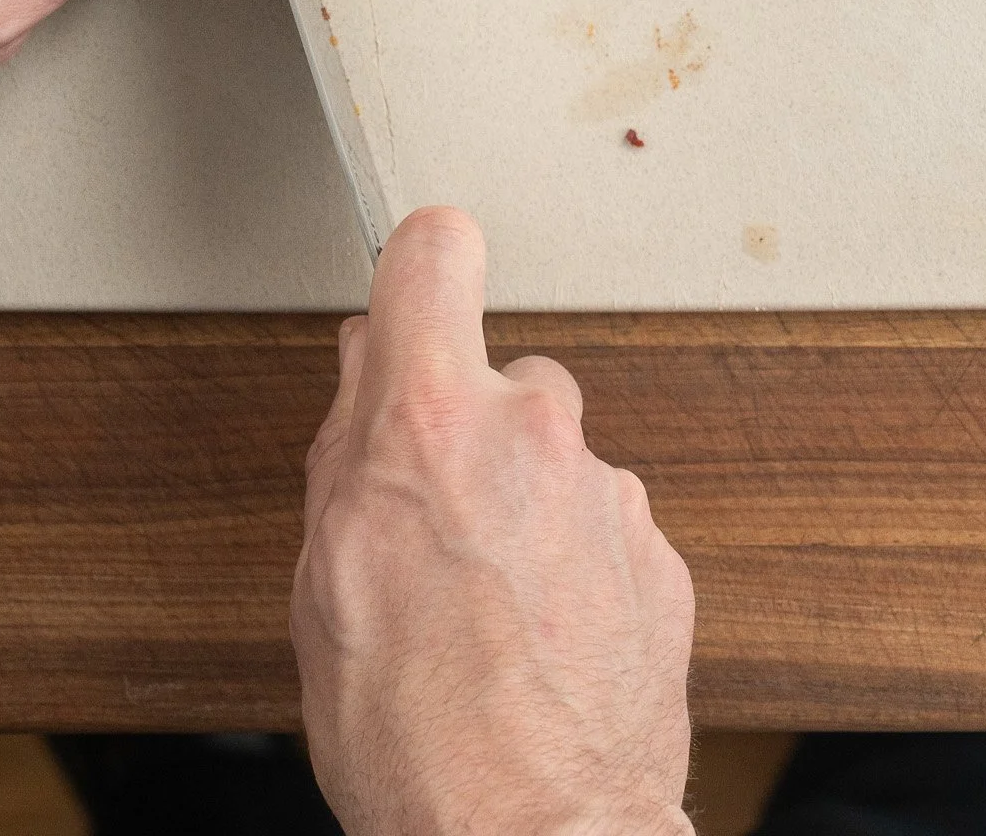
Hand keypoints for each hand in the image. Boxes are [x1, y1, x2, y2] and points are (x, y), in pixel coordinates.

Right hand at [292, 208, 695, 835]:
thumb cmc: (412, 735)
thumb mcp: (323, 574)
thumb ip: (348, 441)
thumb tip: (371, 362)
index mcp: (431, 419)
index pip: (436, 250)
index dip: (420, 265)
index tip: (418, 281)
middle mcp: (534, 430)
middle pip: (500, 376)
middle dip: (468, 431)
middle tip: (433, 529)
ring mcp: (609, 492)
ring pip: (555, 458)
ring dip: (526, 506)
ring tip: (487, 612)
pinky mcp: (662, 554)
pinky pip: (602, 525)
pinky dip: (575, 565)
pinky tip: (539, 642)